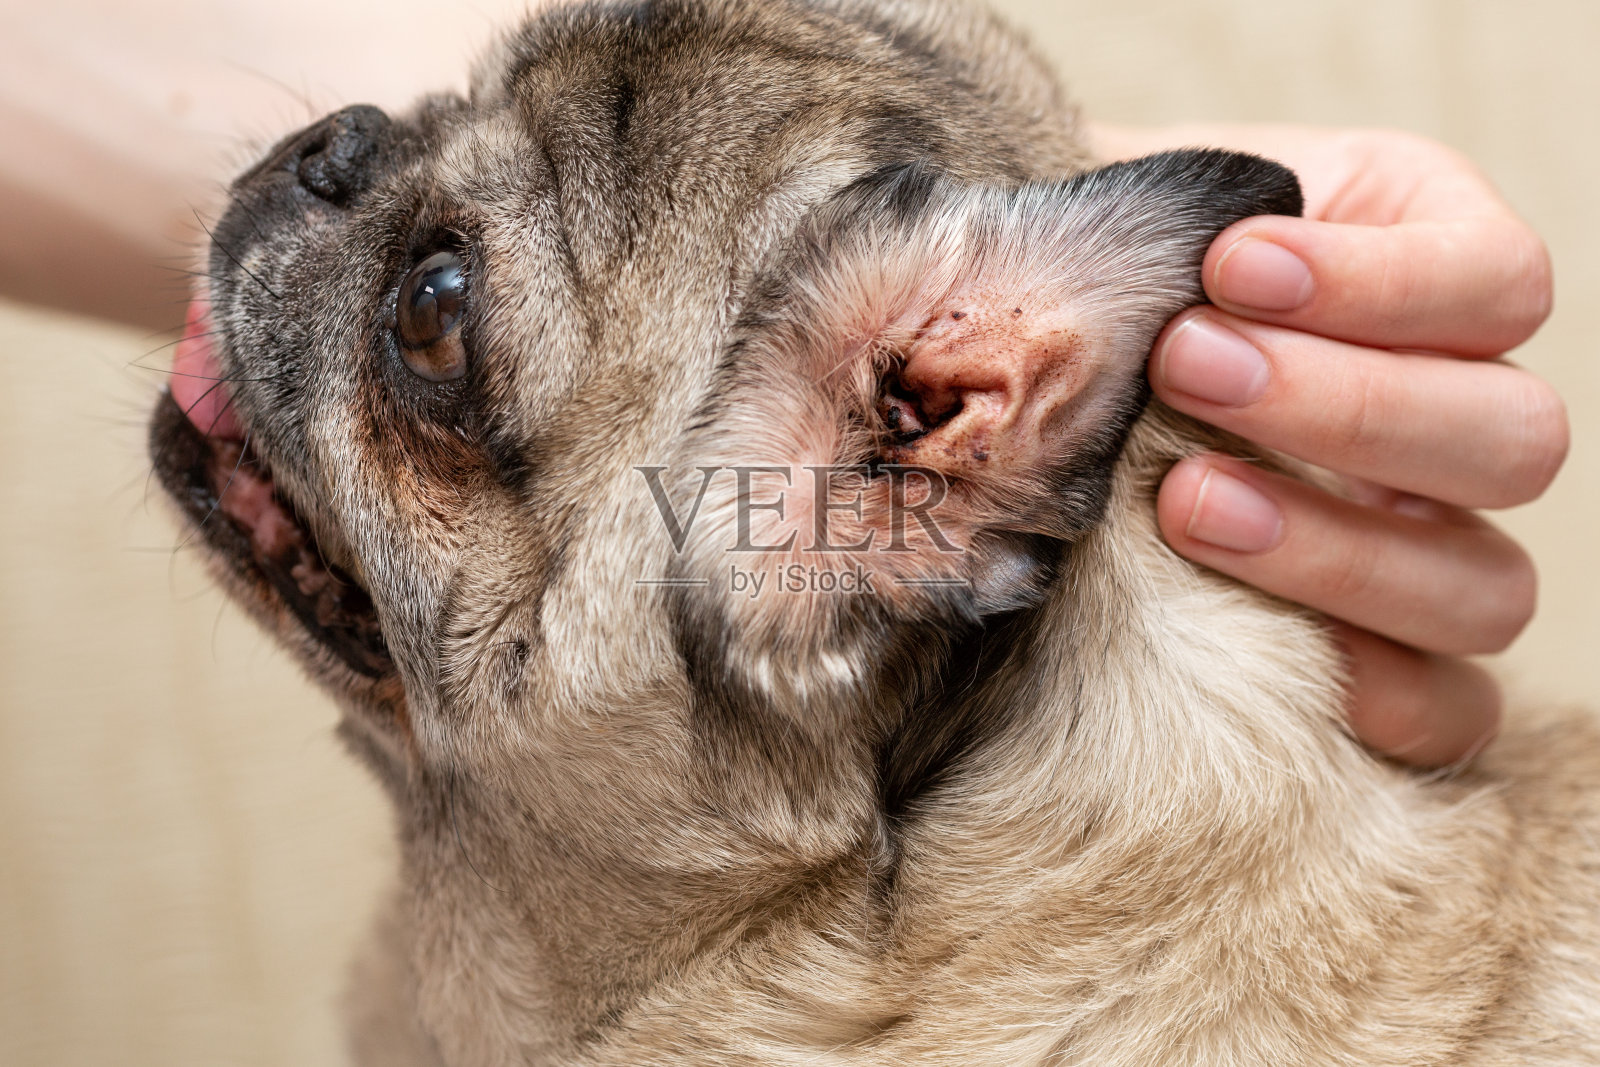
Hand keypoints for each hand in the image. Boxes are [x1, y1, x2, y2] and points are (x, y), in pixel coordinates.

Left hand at [1091, 123, 1566, 766]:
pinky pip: (1451, 708)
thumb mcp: (1134, 228)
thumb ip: (1166, 228)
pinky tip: (1246, 638)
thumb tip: (1133, 254)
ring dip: (1335, 548)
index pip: (1498, 283)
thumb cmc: (1097, 290)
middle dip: (1344, 405)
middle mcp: (1456, 422)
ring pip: (1487, 585)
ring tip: (1180, 502)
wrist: (1032, 400)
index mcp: (1428, 282)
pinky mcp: (1395, 660)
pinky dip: (1373, 688)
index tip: (1229, 262)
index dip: (1385, 280)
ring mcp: (1437, 551)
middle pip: (1513, 436)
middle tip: (1183, 368)